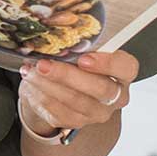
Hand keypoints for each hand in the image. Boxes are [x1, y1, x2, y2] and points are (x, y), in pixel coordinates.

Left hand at [17, 51, 136, 133]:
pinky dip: (41, 97)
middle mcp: (115, 96)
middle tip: (43, 65)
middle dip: (67, 75)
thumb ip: (78, 45)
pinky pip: (59, 113)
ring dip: (48, 85)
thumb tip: (55, 33)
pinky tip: (30, 84)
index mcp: (123, 73)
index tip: (84, 59)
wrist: (63, 87)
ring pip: (75, 101)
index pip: (126, 68)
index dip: (108, 64)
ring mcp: (98, 112)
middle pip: (99, 88)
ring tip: (30, 71)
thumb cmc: (75, 63)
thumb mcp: (81, 50)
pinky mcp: (78, 122)